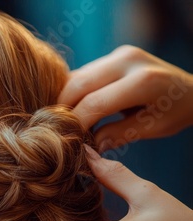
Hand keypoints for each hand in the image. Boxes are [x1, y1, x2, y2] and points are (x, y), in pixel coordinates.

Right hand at [58, 45, 192, 151]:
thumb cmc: (175, 112)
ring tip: (67, 122)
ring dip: (66, 100)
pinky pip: (83, 73)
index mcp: (142, 81)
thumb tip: (87, 147)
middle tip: (60, 130)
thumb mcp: (152, 129)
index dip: (76, 123)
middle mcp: (128, 60)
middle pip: (78, 84)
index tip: (69, 140)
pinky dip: (74, 92)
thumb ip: (117, 135)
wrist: (191, 89)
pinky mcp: (113, 55)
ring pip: (76, 76)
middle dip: (63, 109)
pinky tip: (74, 109)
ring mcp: (119, 54)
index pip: (94, 103)